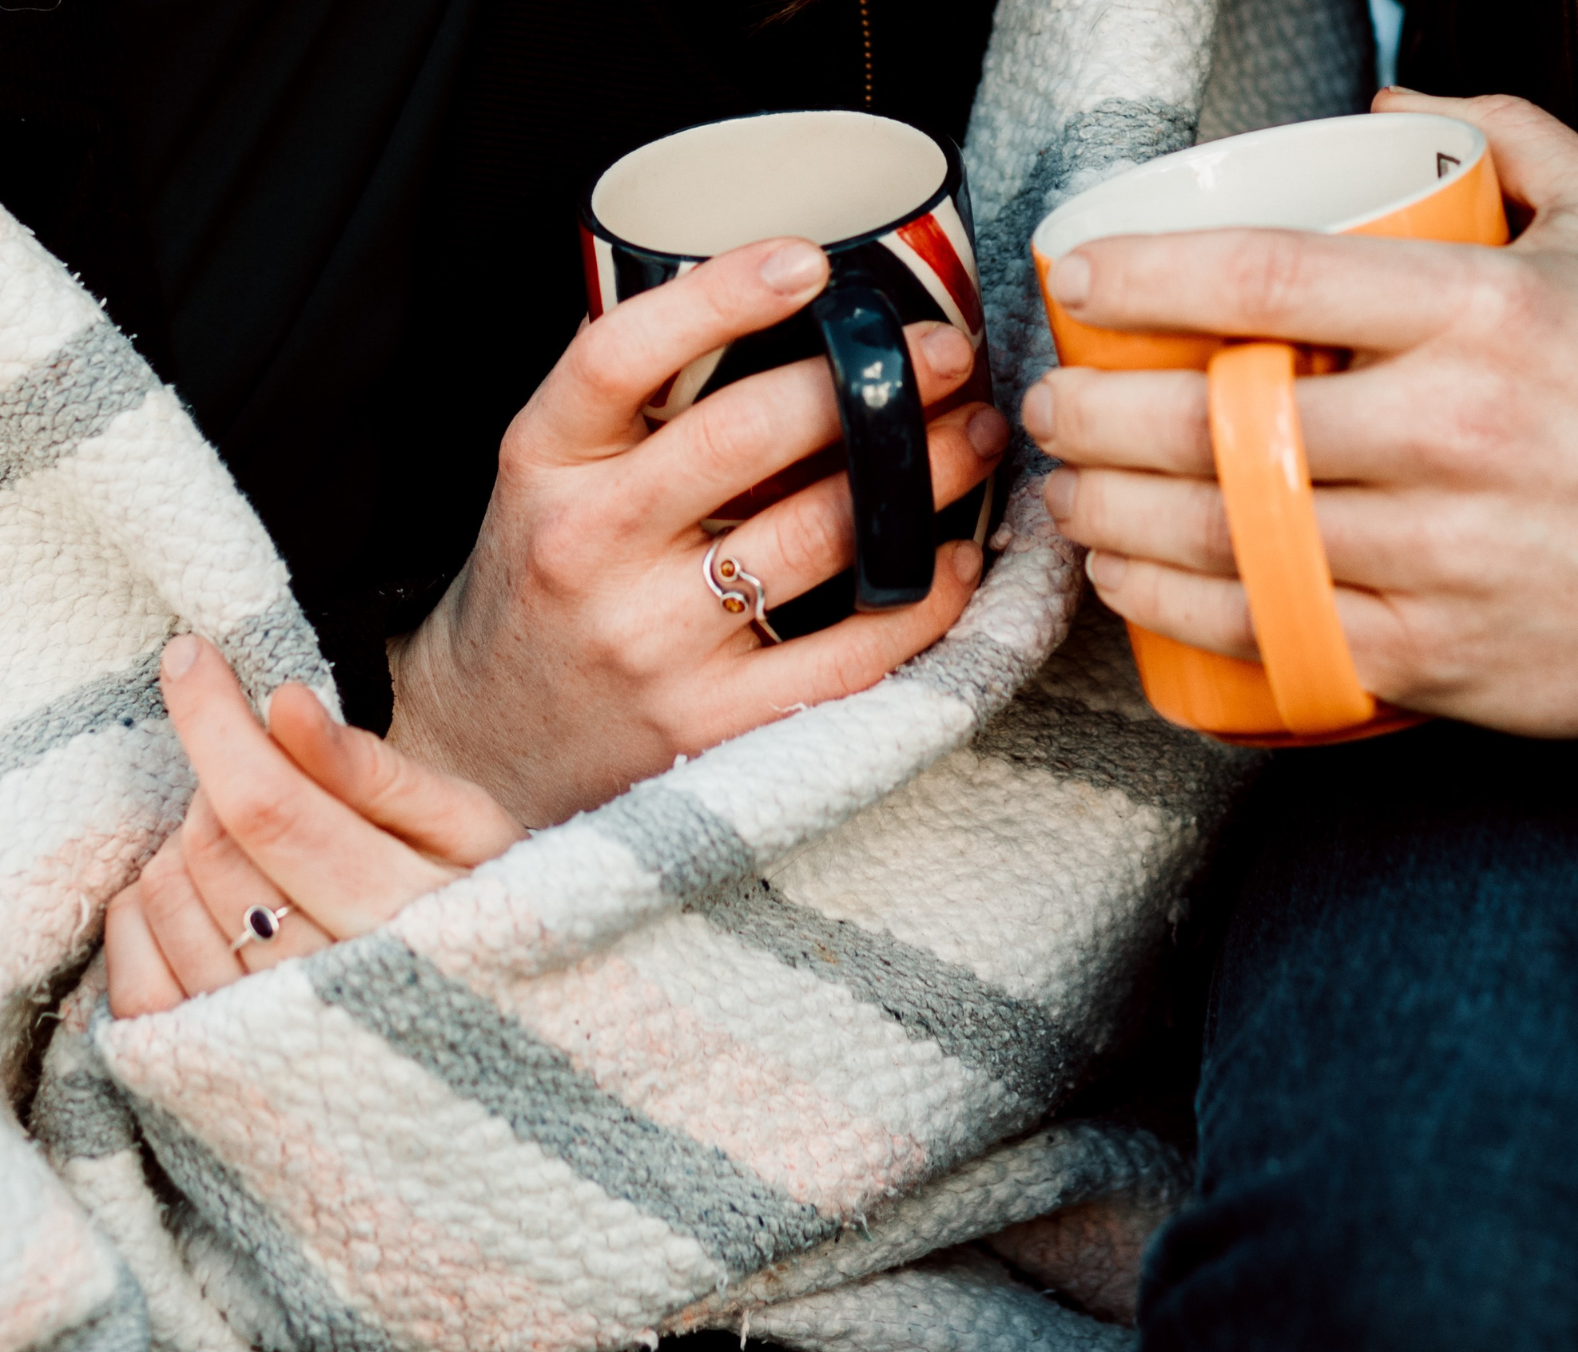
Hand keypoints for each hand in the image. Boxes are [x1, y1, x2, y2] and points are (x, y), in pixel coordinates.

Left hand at [106, 635, 524, 1018]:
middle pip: (213, 845)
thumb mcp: (470, 828)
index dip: (215, 721)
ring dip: (188, 846)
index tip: (189, 658)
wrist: (502, 1047)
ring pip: (168, 899)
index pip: (270, 804)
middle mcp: (329, 987)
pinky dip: (143, 916)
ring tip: (254, 846)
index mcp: (401, 912)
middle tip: (271, 779)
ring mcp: (263, 1037)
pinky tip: (197, 896)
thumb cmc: (486, 909)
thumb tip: (286, 704)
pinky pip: (135, 975)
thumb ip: (378, 773)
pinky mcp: (213, 1070)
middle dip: (221, 781)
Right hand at [387, 237, 1008, 827]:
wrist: (488, 747)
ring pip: (821, 535)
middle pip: (746, 434)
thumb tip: (786, 310)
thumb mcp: (549, 478)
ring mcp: (650, 641)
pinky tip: (952, 558)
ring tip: (973, 436)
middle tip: (949, 353)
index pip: (620, 355)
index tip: (812, 261)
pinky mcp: (710, 724)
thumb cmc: (543, 586)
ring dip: (924, 476)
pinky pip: (849, 652)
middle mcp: (587, 546)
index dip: (719, 296)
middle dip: (870, 384)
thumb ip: (636, 406)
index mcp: (542, 462)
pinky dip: (919, 598)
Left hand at [1025, 91, 1577, 736]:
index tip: (1081, 278)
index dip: (1145, 277)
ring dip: (1112, 513)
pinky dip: (1171, 606)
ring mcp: (1430, 555)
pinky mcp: (1426, 652)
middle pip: (1212, 422)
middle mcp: (1446, 435)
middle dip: (1095, 412)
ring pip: (1217, 536)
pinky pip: (1261, 629)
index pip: (1270, 281)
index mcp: (1484, 317)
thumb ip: (1517, 143)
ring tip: (1070, 491)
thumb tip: (1395, 96)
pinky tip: (1129, 577)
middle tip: (1054, 404)